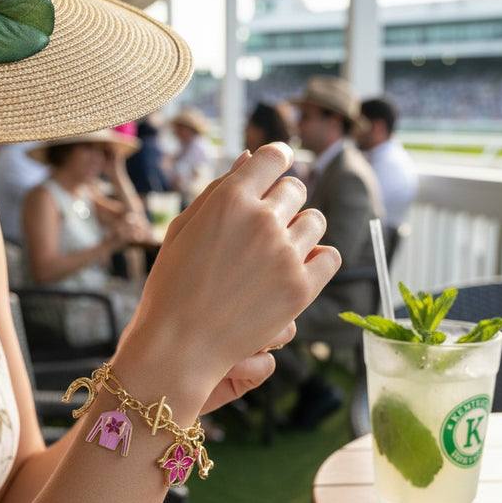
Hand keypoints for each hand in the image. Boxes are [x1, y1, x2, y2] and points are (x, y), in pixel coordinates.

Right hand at [114, 143, 340, 417]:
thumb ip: (219, 189)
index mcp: (230, 199)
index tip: (270, 177)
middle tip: (260, 229)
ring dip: (299, 229)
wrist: (178, 346)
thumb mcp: (182, 229)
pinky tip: (294, 269)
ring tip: (275, 252)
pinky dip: (317, 259)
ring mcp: (285, 255)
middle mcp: (263, 221)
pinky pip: (330, 257)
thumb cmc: (172, 286)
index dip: (274, 163)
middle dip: (280, 202)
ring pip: (316, 220)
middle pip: (295, 189)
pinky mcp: (301, 289)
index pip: (275, 156)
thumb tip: (250, 156)